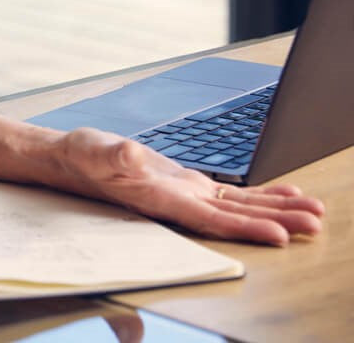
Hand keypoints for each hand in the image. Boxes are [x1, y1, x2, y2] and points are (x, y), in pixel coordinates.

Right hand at [51, 127, 324, 245]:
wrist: (74, 160)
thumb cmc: (81, 157)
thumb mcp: (94, 151)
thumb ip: (113, 155)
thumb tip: (130, 155)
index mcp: (160, 199)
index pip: (209, 219)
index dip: (244, 228)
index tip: (278, 235)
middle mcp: (179, 203)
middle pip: (234, 217)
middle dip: (276, 221)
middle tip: (313, 223)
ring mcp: (186, 196)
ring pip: (238, 208)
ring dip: (275, 210)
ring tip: (312, 213)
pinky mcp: (187, 186)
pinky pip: (230, 196)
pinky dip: (258, 195)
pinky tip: (283, 195)